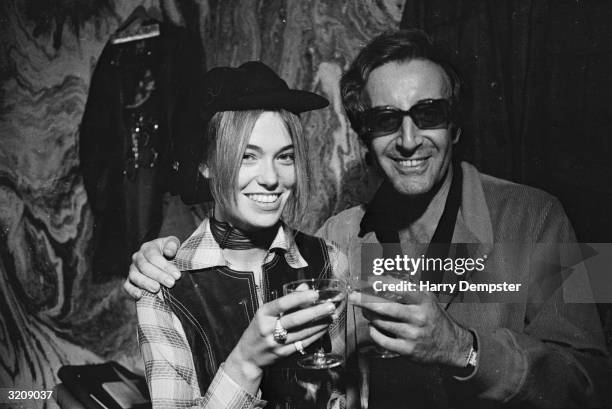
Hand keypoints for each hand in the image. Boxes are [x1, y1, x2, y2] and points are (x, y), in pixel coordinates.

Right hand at [123, 236, 180, 298]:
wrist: (165, 259)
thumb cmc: (170, 251)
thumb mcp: (173, 244)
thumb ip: (172, 245)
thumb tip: (169, 252)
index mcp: (148, 247)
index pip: (154, 256)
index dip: (165, 266)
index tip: (177, 275)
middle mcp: (137, 257)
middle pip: (144, 267)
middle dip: (159, 275)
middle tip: (171, 283)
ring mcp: (132, 269)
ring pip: (135, 276)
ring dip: (146, 283)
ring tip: (157, 289)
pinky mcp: (129, 280)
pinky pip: (127, 285)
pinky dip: (132, 291)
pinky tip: (139, 295)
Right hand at [225, 290, 335, 393]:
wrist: (248, 356)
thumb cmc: (259, 329)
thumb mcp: (266, 312)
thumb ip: (286, 300)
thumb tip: (305, 287)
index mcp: (263, 314)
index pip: (282, 304)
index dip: (299, 298)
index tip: (315, 293)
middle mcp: (268, 328)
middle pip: (295, 320)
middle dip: (315, 312)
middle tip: (330, 306)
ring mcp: (275, 343)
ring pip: (301, 333)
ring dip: (319, 324)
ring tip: (332, 316)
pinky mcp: (282, 354)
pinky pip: (302, 344)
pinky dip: (315, 335)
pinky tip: (324, 328)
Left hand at [349, 290, 472, 367]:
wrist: (451, 345)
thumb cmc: (434, 318)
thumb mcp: (428, 298)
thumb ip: (409, 288)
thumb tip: (384, 279)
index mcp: (423, 301)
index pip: (400, 289)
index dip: (382, 285)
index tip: (367, 282)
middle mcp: (418, 317)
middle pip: (386, 308)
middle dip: (366, 302)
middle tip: (353, 297)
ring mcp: (412, 335)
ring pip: (382, 323)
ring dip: (370, 316)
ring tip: (365, 312)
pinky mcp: (407, 350)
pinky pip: (383, 340)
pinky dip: (374, 333)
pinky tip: (372, 327)